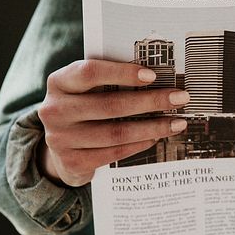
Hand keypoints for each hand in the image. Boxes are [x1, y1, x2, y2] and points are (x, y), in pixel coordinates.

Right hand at [37, 59, 189, 186]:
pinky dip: (139, 144)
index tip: (153, 75)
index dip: (122, 73)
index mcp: (59, 82)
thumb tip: (158, 77)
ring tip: (177, 123)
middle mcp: (54, 110)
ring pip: (116, 132)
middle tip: (180, 99)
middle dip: (152, 101)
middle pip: (111, 104)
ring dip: (153, 127)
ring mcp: (60, 138)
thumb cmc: (83, 107)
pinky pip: (114, 152)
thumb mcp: (86, 89)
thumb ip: (110, 81)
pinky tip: (155, 137)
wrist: (59, 146)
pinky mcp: (72, 162)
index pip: (90, 72)